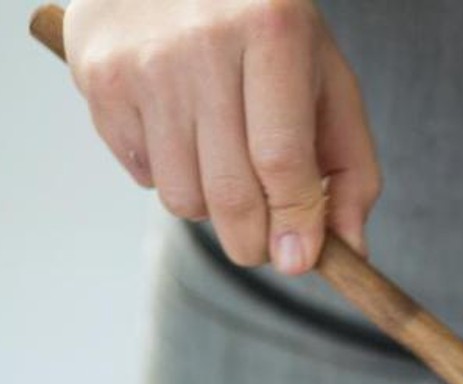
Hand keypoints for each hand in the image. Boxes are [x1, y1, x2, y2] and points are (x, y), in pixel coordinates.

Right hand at [64, 0, 380, 273]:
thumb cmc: (267, 31)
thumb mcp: (326, 79)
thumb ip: (350, 167)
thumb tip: (348, 249)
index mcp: (273, 33)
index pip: (282, 162)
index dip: (295, 224)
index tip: (300, 261)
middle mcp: (202, 44)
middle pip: (229, 192)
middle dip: (254, 242)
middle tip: (266, 245)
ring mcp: (143, 62)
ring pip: (182, 197)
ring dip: (212, 209)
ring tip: (226, 167)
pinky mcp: (99, 77)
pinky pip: (142, 175)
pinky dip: (170, 176)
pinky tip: (183, 133)